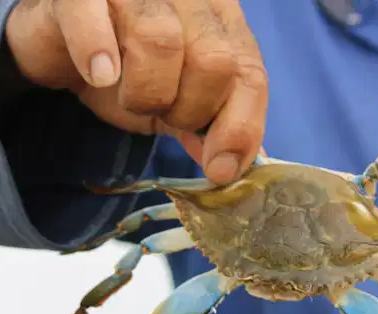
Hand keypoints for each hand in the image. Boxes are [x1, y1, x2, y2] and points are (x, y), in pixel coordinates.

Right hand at [6, 0, 267, 183]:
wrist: (63, 47)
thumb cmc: (129, 72)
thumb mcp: (178, 104)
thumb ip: (211, 127)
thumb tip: (233, 167)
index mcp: (222, 22)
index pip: (250, 75)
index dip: (240, 127)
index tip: (220, 169)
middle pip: (215, 60)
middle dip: (189, 109)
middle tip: (164, 115)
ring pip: (162, 40)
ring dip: (146, 92)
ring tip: (130, 97)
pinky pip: (91, 12)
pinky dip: (95, 50)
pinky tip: (99, 75)